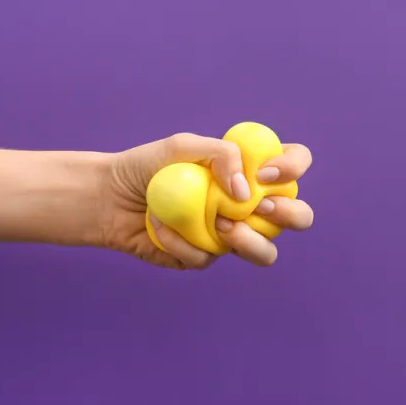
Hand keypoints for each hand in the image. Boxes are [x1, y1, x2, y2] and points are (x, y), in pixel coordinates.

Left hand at [99, 132, 313, 269]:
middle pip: (297, 216)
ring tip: (222, 228)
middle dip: (290, 214)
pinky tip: (160, 226)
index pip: (293, 165)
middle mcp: (248, 206)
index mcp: (251, 173)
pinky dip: (182, 241)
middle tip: (261, 207)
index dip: (292, 168)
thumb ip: (220, 154)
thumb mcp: (182, 146)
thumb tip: (244, 192)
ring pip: (266, 252)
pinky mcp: (205, 257)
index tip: (265, 174)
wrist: (108, 198)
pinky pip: (209, 258)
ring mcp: (230, 235)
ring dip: (252, 242)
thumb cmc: (147, 167)